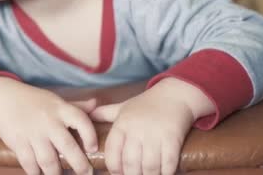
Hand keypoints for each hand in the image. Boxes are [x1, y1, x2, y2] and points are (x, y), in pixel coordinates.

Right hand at [0, 78, 97, 174]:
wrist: (3, 98)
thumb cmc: (34, 101)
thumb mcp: (55, 100)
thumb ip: (76, 105)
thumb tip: (96, 104)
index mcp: (60, 109)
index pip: (81, 121)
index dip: (90, 136)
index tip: (93, 148)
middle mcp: (48, 121)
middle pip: (68, 146)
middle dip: (80, 165)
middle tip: (86, 173)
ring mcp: (33, 132)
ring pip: (49, 160)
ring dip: (56, 173)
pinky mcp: (18, 142)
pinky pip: (30, 164)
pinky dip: (36, 172)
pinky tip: (40, 173)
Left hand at [89, 78, 212, 174]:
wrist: (174, 95)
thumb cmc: (145, 104)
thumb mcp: (123, 107)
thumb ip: (104, 113)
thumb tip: (89, 116)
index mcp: (122, 124)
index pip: (112, 152)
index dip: (113, 168)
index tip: (117, 173)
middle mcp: (136, 131)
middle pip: (130, 163)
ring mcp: (155, 135)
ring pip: (149, 167)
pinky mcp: (172, 139)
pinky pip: (168, 163)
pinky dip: (165, 172)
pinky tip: (163, 173)